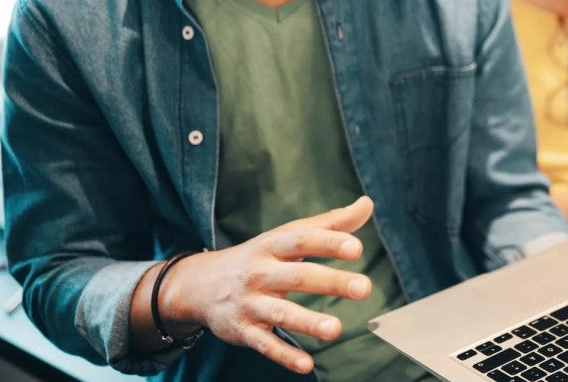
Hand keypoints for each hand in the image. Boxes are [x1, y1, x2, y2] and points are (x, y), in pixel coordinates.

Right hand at [148, 196, 375, 373]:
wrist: (200, 284)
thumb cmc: (259, 257)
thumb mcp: (288, 235)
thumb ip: (330, 223)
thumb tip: (367, 204)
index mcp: (273, 245)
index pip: (303, 240)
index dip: (329, 242)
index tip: (357, 248)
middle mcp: (260, 272)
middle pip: (298, 276)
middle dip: (331, 282)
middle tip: (364, 288)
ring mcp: (250, 303)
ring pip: (281, 314)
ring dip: (308, 322)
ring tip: (336, 329)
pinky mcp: (243, 330)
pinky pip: (265, 344)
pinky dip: (284, 356)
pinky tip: (306, 365)